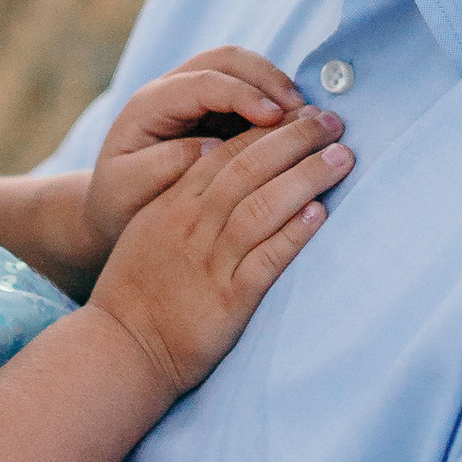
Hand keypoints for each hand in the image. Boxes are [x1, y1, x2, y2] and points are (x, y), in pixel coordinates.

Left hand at [83, 49, 306, 269]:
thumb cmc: (120, 201)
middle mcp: (172, 89)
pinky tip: (297, 126)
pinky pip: (251, 90)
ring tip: (305, 117)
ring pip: (242, 67)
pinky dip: (276, 101)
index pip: (201, 82)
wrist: (114, 206)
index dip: (241, 95)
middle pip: (226, 59)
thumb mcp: (128, 189)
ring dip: (276, 86)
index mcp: (149, 105)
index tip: (275, 119)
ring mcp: (195, 94)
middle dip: (266, 78)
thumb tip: (209, 147)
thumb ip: (162, 166)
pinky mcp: (215, 108)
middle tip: (301, 111)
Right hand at [87, 101, 348, 400]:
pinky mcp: (228, 300)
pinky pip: (266, 259)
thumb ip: (183, 203)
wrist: (120, 349)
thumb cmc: (135, 293)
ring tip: (341, 157)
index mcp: (173, 205)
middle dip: (295, 139)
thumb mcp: (150, 233)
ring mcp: (210, 261)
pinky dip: (294, 234)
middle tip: (332, 122)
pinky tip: (320, 214)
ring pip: (263, 205)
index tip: (301, 113)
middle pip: (250, 167)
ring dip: (306, 177)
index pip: (226, 151)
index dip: (268, 128)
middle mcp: (192, 225)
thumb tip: (226, 178)